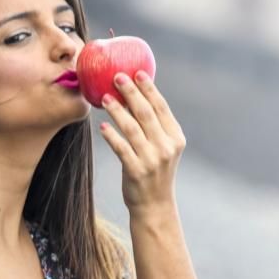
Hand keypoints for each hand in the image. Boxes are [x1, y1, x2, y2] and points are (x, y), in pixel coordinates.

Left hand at [99, 71, 185, 214]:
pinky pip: (121, 148)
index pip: (161, 107)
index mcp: (175, 137)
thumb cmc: (155, 172)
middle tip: (116, 77)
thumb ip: (154, 127)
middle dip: (130, 92)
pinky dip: (111, 136)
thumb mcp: (162, 149)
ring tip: (104, 97)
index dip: (149, 88)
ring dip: (117, 110)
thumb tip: (134, 97)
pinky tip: (102, 127)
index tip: (137, 72)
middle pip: (146, 113)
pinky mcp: (136, 171)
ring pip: (131, 128)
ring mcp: (152, 159)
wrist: (154, 206)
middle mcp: (166, 147)